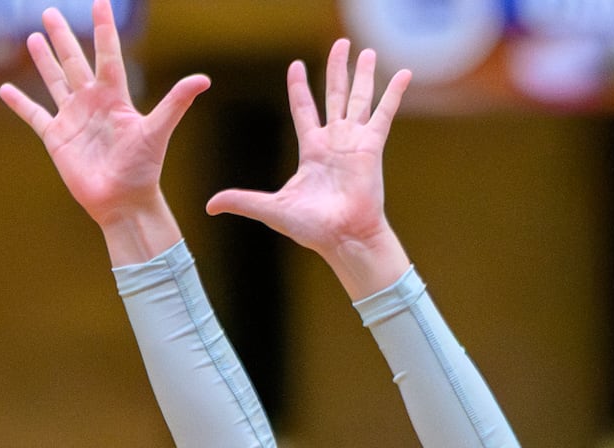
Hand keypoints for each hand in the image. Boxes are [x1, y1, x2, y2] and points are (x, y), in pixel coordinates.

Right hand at [0, 1, 207, 264]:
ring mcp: (73, 119)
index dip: (103, 28)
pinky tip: (6, 90)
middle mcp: (92, 102)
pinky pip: (35, 116)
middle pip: (74, 61)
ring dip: (44, 61)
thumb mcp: (158, 131)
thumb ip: (175, 103)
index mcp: (115, 96)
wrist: (123, 201)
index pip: (107, 53)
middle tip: (51, 12)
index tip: (99, 2)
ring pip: (55, 81)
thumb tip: (203, 79)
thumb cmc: (143, 168)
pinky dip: (20, 104)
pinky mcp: (57, 138)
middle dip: (63, 37)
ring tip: (33, 38)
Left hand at [202, 38, 414, 298]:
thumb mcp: (271, 209)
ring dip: (364, 73)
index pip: (303, 109)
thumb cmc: (312, 228)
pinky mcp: (372, 147)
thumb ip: (243, 201)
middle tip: (341, 44)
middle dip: (336, 68)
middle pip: (334, 94)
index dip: (299, 87)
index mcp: (311, 150)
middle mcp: (334, 141)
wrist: (342, 237)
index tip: (296, 65)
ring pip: (359, 98)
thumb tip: (209, 206)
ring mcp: (355, 142)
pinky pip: (384, 113)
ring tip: (367, 50)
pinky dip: (394, 93)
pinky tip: (404, 73)